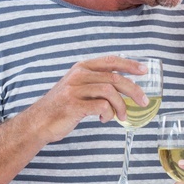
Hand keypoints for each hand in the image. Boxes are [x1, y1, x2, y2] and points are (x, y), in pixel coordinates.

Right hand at [32, 56, 148, 142]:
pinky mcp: (74, 105)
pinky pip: (102, 106)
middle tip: (144, 102)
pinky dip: (108, 114)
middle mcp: (78, 75)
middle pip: (115, 78)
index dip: (130, 64)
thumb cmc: (62, 107)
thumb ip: (96, 82)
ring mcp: (75, 89)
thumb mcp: (77, 87)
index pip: (111, 61)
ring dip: (121, 106)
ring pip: (110, 92)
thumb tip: (123, 86)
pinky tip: (103, 119)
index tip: (144, 71)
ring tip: (121, 116)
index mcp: (81, 68)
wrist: (39, 122)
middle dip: (134, 90)